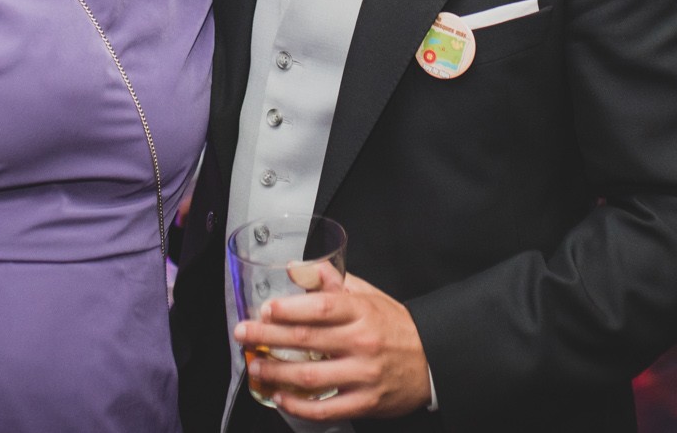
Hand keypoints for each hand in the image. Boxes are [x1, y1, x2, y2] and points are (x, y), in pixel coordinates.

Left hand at [234, 265, 431, 420]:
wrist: (432, 360)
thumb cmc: (396, 327)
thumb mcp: (370, 296)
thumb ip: (333, 282)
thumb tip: (298, 268)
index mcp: (362, 312)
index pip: (321, 307)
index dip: (289, 308)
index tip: (265, 308)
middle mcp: (362, 342)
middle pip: (307, 339)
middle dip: (268, 336)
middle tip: (244, 333)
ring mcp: (363, 375)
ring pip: (311, 377)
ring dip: (277, 372)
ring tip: (256, 366)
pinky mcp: (365, 402)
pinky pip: (326, 409)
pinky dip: (299, 406)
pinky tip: (281, 397)